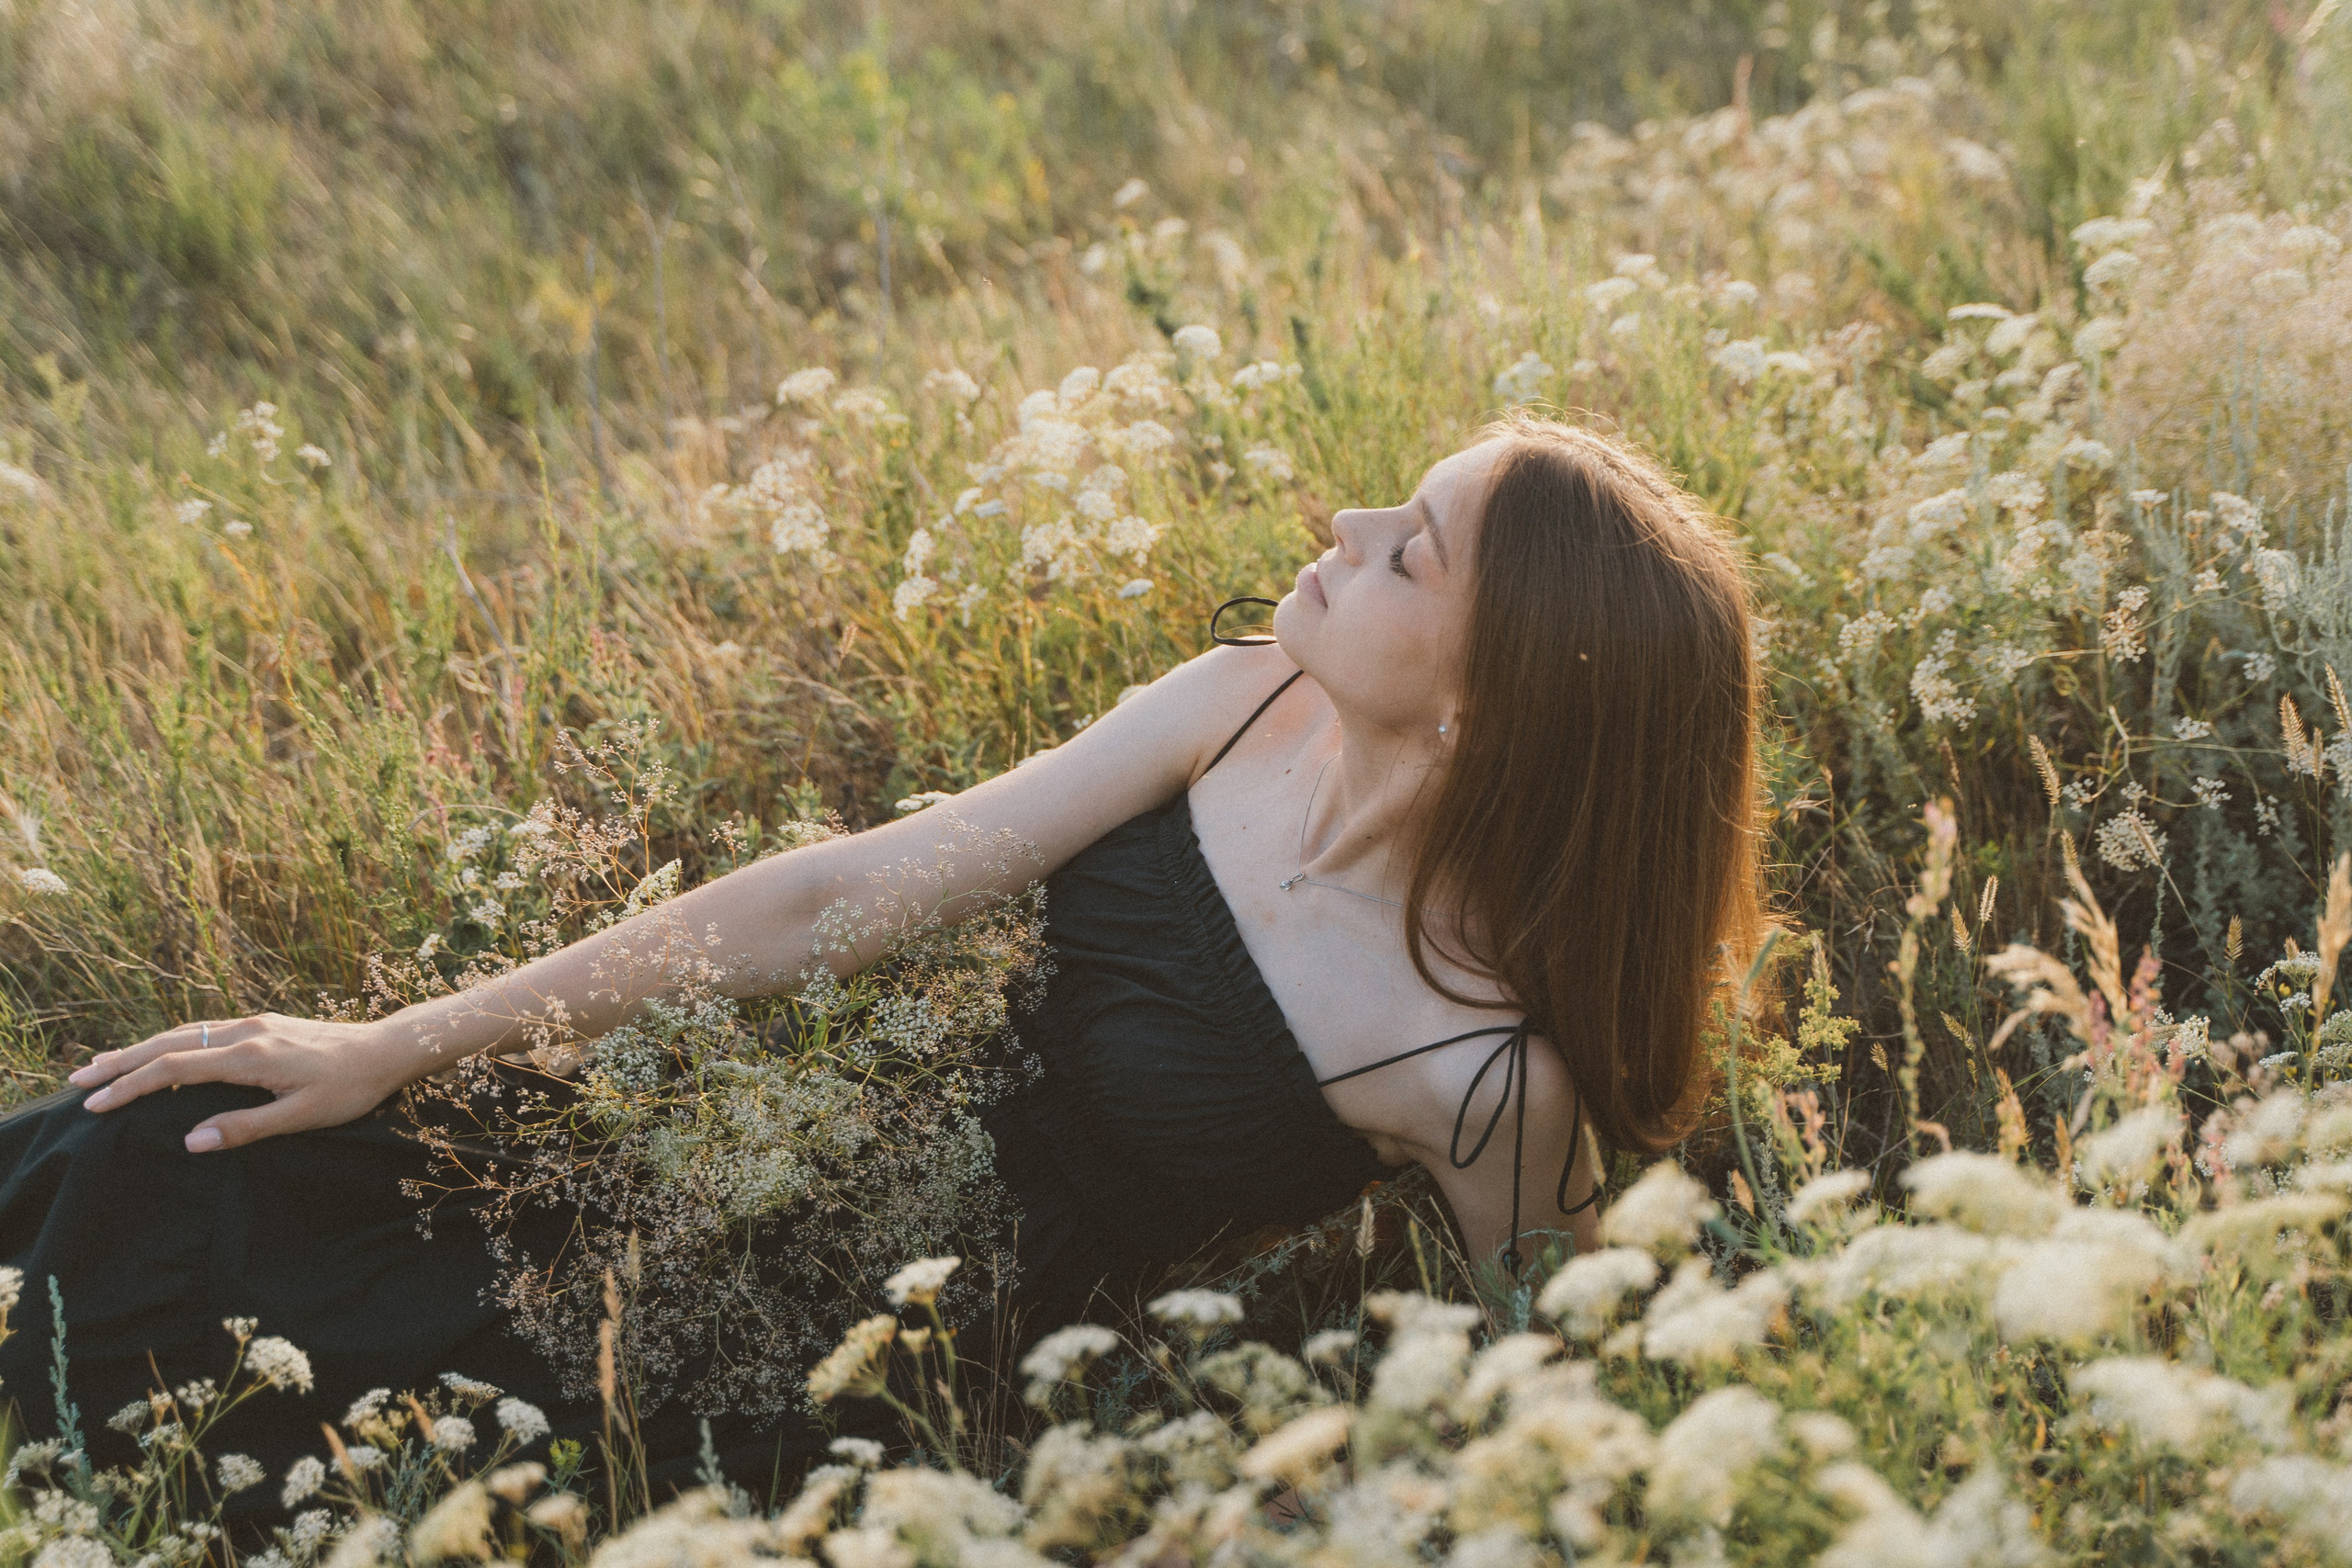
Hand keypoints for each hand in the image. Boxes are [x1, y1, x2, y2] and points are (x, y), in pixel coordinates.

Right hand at [68, 1013, 412, 1152]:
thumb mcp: (301, 1117)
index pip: (174, 1069)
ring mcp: (255, 1023)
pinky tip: (162, 1051)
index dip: (131, 1086)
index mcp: (250, 1056)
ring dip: (142, 1048)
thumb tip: (190, 1141)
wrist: (387, 1050)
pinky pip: (206, 1030)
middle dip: (121, 1061)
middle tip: (78, 1080)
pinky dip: (173, 1042)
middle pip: (170, 1044)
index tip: (96, 1104)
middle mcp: (246, 1032)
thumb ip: (245, 1128)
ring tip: (105, 1064)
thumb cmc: (349, 1089)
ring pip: (185, 1033)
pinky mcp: (264, 1024)